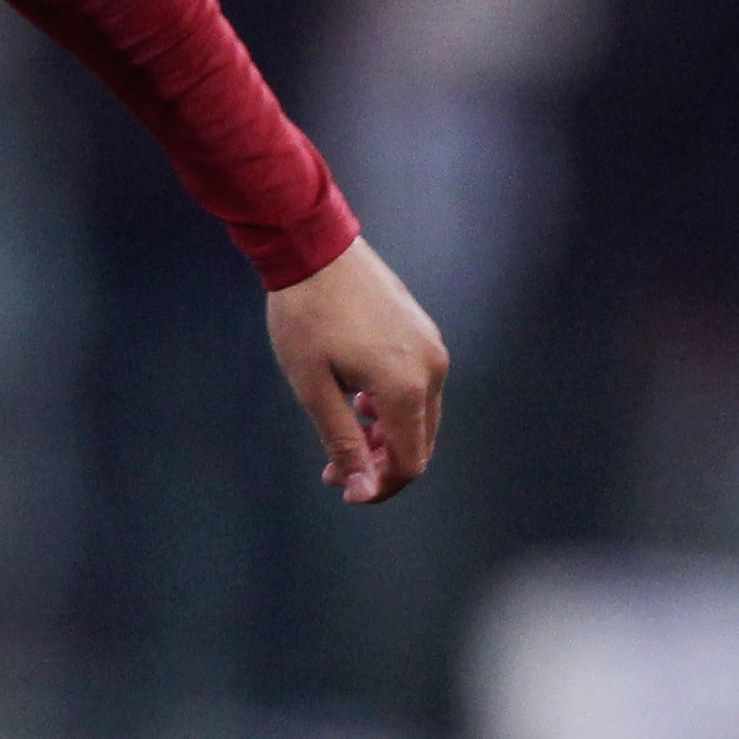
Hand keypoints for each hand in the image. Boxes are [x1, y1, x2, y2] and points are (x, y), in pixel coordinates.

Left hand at [265, 238, 446, 505]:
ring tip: (342, 431)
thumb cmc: (305, 317)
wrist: (315, 248)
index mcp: (405, 387)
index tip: (341, 489)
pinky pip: (419, 385)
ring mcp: (432, 347)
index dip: (378, 487)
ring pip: (420, 415)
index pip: (409, 462)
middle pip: (420, 442)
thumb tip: (363, 490)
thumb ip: (343, 442)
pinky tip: (357, 400)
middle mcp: (432, 369)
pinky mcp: (424, 332)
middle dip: (381, 464)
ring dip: (386, 435)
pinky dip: (392, 406)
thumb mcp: (314, 389)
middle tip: (334, 469)